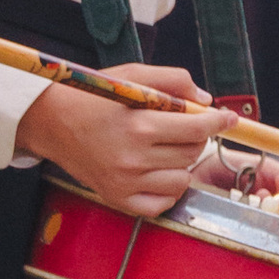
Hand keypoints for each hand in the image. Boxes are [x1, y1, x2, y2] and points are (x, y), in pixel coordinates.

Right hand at [17, 61, 213, 218]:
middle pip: (192, 153)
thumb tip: (206, 101)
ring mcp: (125, 183)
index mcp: (139, 126)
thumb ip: (173, 81)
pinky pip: (162, 203)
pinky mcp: (118, 199)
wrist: (50, 122)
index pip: (197, 129)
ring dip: (182, 163)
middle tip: (180, 126)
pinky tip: (156, 171)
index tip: (228, 119)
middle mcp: (133, 159)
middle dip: (196, 137)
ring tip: (163, 148)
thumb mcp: (132, 75)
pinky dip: (168, 189)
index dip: (218, 122)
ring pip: (182, 180)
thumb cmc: (93, 96)